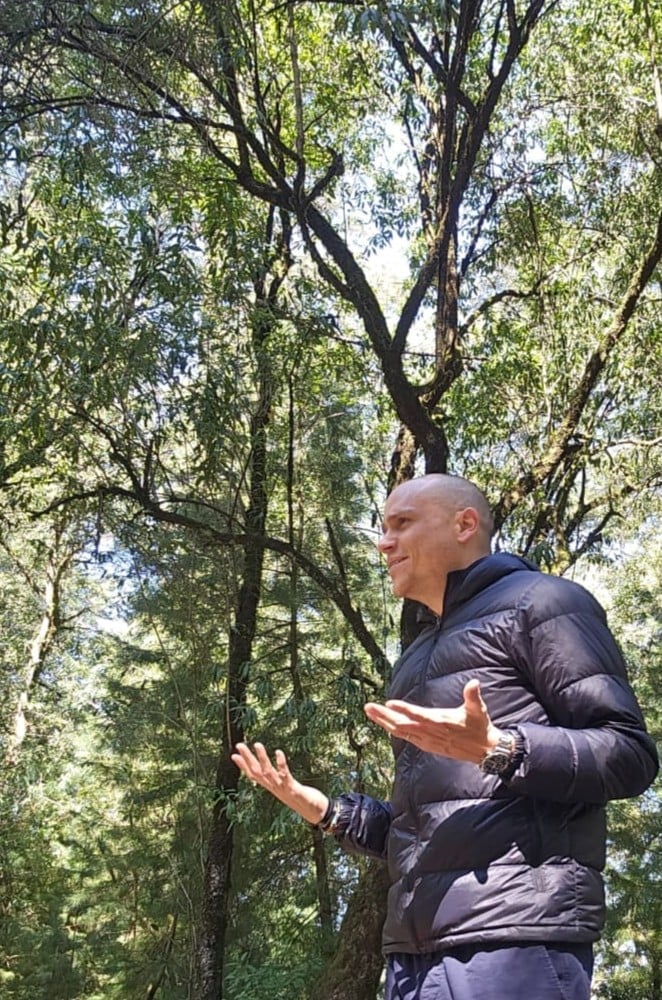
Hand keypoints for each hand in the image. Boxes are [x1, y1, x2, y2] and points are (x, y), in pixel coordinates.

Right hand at [231, 742, 328, 824]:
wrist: (314, 813)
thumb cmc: (301, 798)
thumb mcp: (286, 788)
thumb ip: (279, 779)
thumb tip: (273, 773)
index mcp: (272, 787)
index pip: (253, 776)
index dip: (243, 766)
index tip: (234, 755)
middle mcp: (274, 788)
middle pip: (257, 772)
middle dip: (247, 758)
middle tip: (239, 745)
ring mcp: (282, 789)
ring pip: (268, 772)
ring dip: (262, 758)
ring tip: (257, 744)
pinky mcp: (293, 789)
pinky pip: (285, 775)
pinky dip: (280, 764)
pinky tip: (278, 752)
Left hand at [363, 679, 501, 763]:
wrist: (484, 750)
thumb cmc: (479, 726)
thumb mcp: (478, 709)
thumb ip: (473, 695)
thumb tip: (474, 682)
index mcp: (441, 722)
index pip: (419, 715)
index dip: (404, 710)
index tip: (389, 703)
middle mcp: (431, 733)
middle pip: (403, 724)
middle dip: (384, 716)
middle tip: (368, 707)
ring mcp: (428, 741)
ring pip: (402, 732)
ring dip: (385, 723)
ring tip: (370, 713)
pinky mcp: (428, 746)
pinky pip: (407, 738)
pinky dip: (394, 731)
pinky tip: (385, 725)